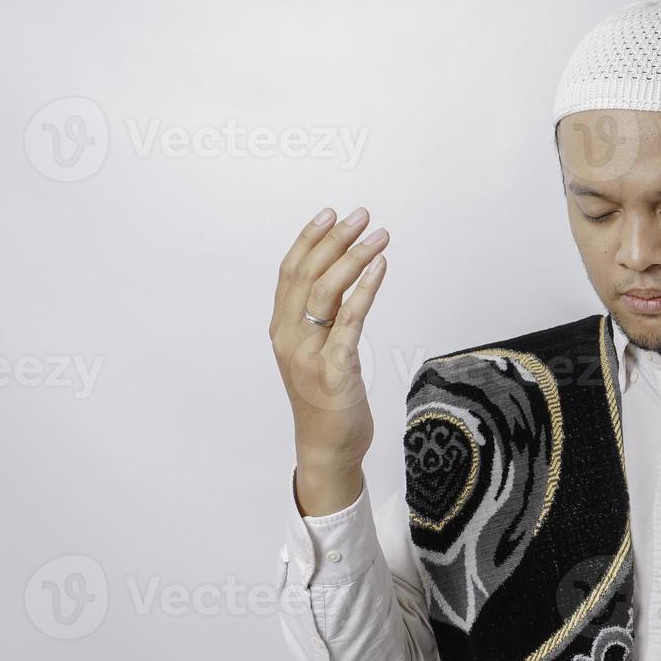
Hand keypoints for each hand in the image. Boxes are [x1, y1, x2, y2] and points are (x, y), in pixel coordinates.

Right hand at [269, 206, 388, 472]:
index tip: (330, 213)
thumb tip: (344, 277)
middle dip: (334, 239)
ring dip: (353, 257)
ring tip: (379, 235)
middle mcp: (289, 338)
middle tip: (361, 215)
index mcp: (281, 330)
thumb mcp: (319, 350)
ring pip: (326, 292)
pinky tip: (379, 268)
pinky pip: (349, 320)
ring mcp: (308, 354)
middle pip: (307, 275)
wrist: (327, 447)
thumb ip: (324, 317)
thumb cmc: (326, 399)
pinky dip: (365, 290)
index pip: (290, 273)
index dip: (309, 239)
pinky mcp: (333, 369)